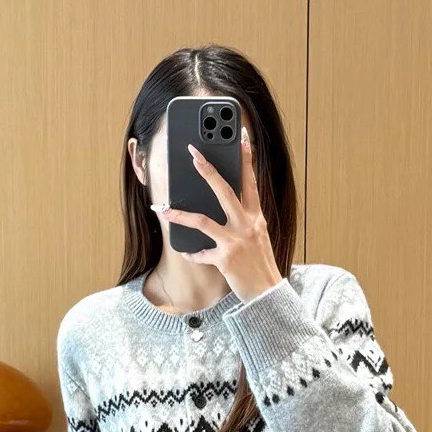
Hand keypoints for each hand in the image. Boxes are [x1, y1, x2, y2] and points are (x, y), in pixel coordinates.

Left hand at [154, 125, 284, 300]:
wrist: (268, 293)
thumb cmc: (260, 264)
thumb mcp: (258, 236)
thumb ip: (245, 219)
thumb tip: (229, 204)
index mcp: (256, 217)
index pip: (251, 181)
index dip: (246, 158)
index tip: (240, 137)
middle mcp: (247, 225)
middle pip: (225, 191)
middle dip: (208, 170)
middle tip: (194, 154)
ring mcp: (235, 241)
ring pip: (203, 220)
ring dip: (180, 214)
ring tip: (164, 208)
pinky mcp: (225, 259)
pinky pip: (201, 253)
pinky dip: (192, 253)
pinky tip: (186, 251)